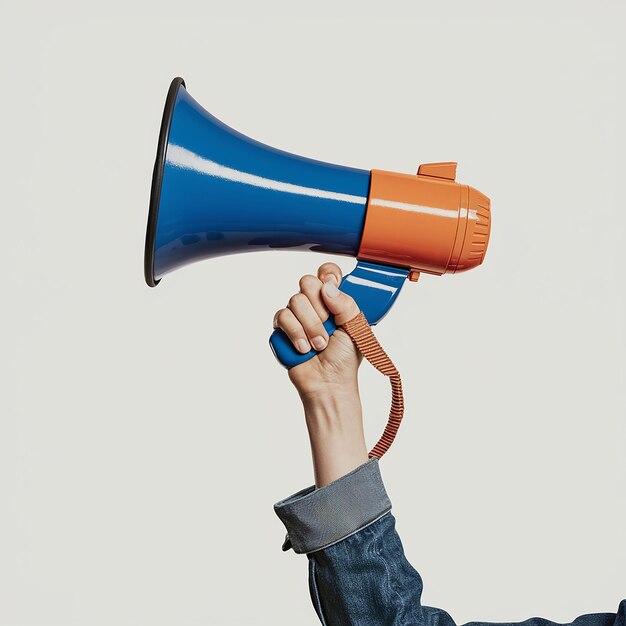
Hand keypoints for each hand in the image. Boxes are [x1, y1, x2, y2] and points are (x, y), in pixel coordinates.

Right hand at [272, 262, 363, 400]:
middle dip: (320, 307)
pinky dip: (296, 334)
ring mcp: (297, 317)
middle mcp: (314, 305)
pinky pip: (282, 317)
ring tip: (320, 345)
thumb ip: (346, 303)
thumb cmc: (345, 359)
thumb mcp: (356, 327)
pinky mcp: (281, 330)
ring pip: (295, 300)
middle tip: (329, 325)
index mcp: (333, 301)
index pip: (326, 274)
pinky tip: (304, 348)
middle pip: (307, 282)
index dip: (327, 274)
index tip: (332, 284)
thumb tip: (326, 286)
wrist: (330, 384)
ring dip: (311, 325)